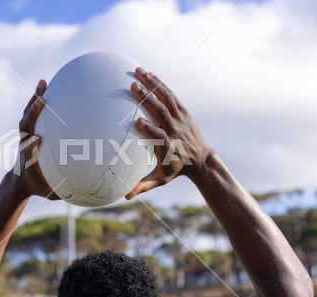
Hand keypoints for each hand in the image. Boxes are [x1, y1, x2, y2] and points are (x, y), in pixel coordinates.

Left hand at [16, 80, 58, 199]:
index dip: (30, 145)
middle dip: (31, 114)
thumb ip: (65, 192)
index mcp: (28, 161)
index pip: (27, 152)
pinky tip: (48, 85)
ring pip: (27, 115)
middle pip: (25, 127)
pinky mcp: (30, 129)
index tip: (37, 139)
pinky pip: (35, 112)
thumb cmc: (40, 187)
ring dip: (34, 99)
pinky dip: (40, 98)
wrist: (21, 180)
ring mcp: (26, 135)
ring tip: (43, 83)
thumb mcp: (51, 193)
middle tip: (40, 101)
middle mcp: (25, 144)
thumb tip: (89, 195)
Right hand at [125, 67, 211, 199]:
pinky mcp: (183, 111)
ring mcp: (181, 118)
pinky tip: (149, 73)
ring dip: (153, 84)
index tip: (137, 121)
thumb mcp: (161, 179)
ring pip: (167, 99)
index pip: (160, 136)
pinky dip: (161, 84)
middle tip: (132, 86)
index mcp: (169, 146)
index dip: (150, 129)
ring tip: (138, 71)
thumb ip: (144, 185)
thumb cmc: (176, 168)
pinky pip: (171, 95)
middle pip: (162, 112)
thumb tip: (125, 196)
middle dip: (148, 99)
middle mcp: (176, 130)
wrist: (201, 159)